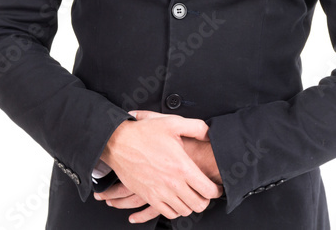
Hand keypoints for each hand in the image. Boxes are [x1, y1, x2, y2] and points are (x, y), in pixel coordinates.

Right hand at [96, 110, 220, 222]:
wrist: (119, 142)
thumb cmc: (144, 133)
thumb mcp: (173, 123)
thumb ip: (196, 127)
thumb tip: (210, 133)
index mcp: (182, 167)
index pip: (208, 190)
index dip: (216, 191)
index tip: (215, 187)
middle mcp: (173, 183)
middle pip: (199, 204)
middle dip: (205, 200)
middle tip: (204, 193)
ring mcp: (160, 192)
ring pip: (184, 210)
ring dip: (190, 205)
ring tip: (190, 196)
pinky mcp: (149, 196)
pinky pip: (167, 212)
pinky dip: (175, 210)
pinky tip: (175, 200)